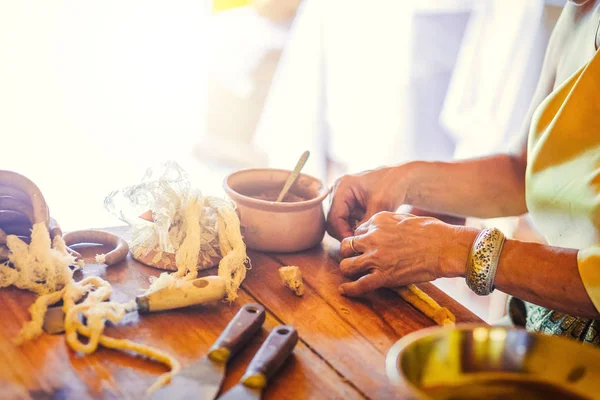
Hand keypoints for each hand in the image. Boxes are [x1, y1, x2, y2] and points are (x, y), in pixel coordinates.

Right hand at [326, 166, 408, 240]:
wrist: (402, 180)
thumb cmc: (393, 186)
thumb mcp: (380, 206)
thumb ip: (365, 224)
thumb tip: (355, 241)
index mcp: (343, 186)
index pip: (334, 216)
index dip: (342, 232)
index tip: (355, 244)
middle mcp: (337, 191)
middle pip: (332, 220)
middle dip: (343, 234)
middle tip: (357, 245)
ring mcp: (342, 197)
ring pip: (337, 223)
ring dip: (347, 232)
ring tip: (362, 240)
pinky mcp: (348, 204)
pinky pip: (344, 221)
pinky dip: (352, 229)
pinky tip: (363, 233)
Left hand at [337, 212, 476, 296]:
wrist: (445, 247)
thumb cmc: (432, 232)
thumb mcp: (404, 218)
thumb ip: (388, 223)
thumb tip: (381, 230)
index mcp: (378, 221)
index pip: (358, 231)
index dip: (362, 240)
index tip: (368, 246)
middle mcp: (372, 238)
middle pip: (346, 246)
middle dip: (348, 252)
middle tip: (355, 258)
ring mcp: (376, 258)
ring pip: (346, 265)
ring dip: (348, 269)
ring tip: (352, 272)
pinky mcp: (384, 276)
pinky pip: (359, 285)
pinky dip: (350, 290)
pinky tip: (344, 291)